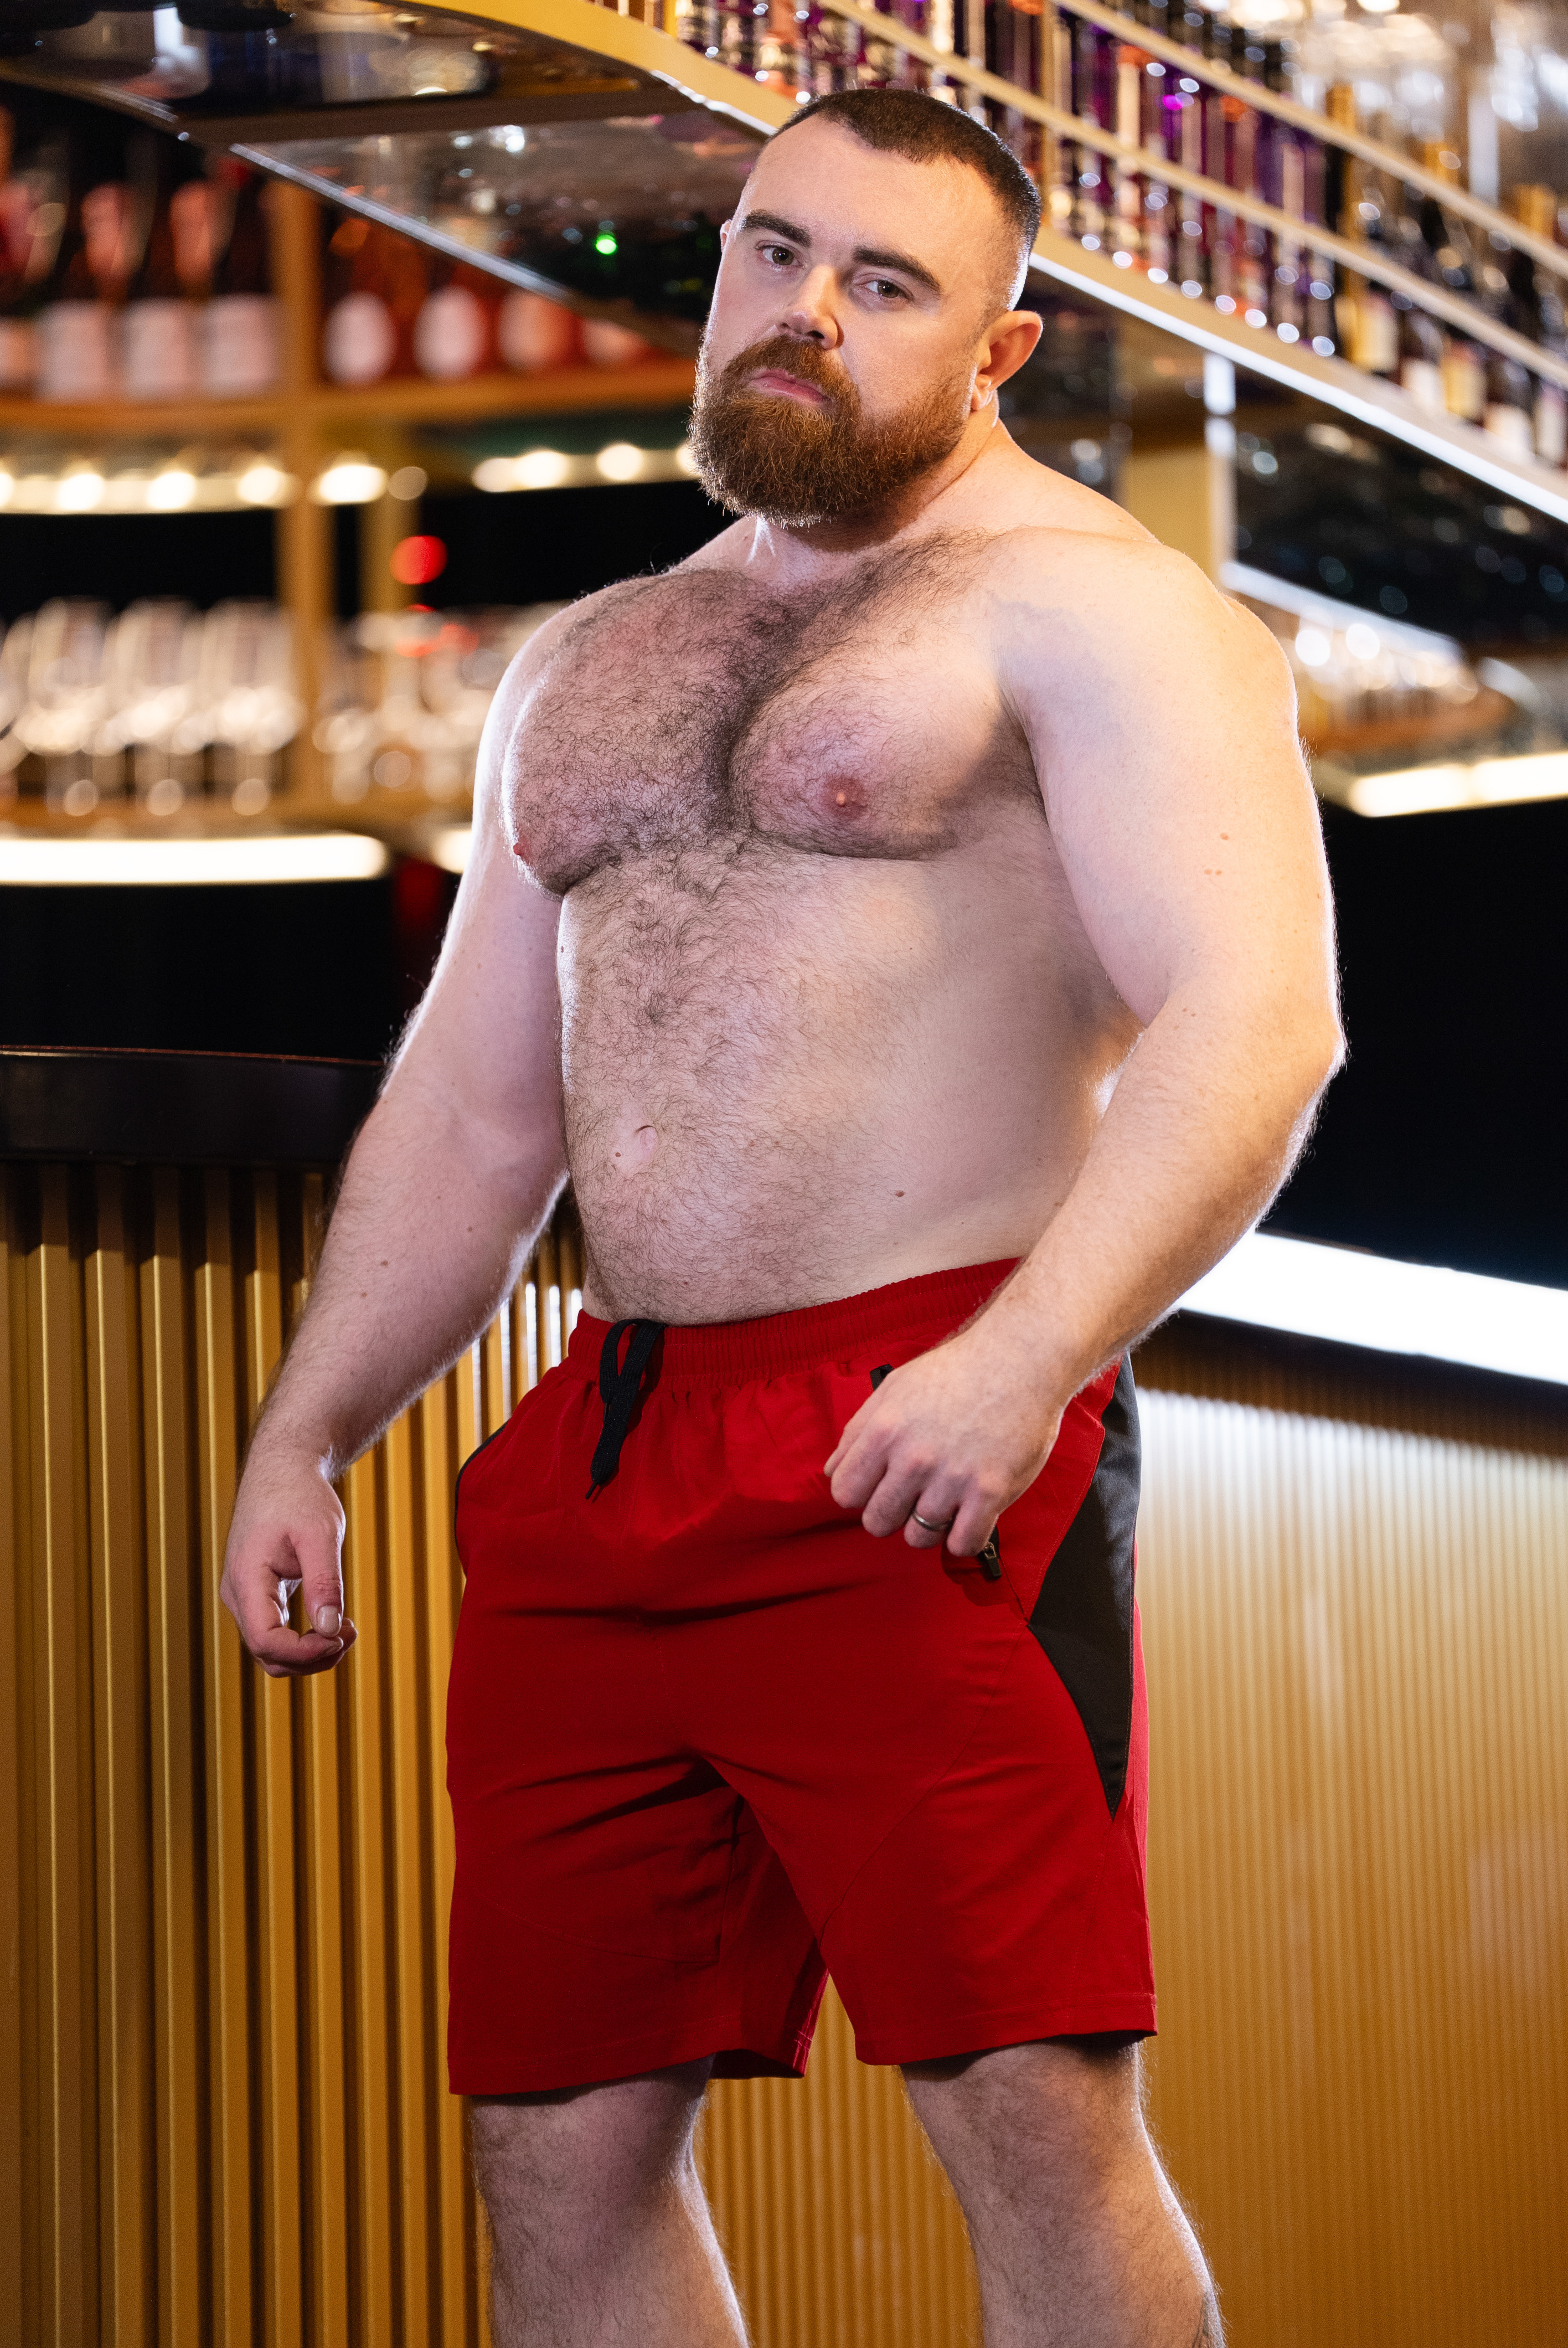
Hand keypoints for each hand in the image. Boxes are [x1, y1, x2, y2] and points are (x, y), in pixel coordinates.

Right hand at [220, 1442, 356, 1677]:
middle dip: (312, 1657)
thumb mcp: (321, 1533)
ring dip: (310, 1653)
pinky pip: (276, 1633)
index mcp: (247, 1578)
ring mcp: (246, 1597)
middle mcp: (239, 1594)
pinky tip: (333, 1623)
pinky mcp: (258, 1595)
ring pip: (270, 1650)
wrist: (281, 1470)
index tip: (340, 1636)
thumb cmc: (299, 1495)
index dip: (304, 1652)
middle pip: (267, 1654)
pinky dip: (304, 1639)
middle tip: (350, 1633)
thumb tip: (329, 1628)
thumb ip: (324, 1580)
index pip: (265, 1641)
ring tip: (346, 1630)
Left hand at [825, 1325, 1065, 1555]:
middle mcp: (914, 1459)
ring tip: (943, 1502)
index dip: (860, 1494)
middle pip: (877, 1522)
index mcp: (884, 1431)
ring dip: (928, 1526)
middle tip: (912, 1496)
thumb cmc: (957, 1372)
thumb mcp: (894, 1389)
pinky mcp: (990, 1492)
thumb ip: (858, 1431)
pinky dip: (962, 1538)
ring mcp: (952, 1478)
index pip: (845, 1493)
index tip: (878, 1486)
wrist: (1018, 1362)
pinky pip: (962, 1544)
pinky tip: (967, 1517)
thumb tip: (833, 1471)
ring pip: (918, 1538)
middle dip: (890, 1514)